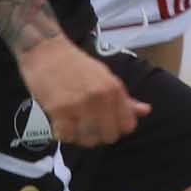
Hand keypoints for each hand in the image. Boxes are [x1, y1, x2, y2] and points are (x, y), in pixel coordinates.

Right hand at [22, 38, 139, 148]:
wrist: (45, 50)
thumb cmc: (75, 64)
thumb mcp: (104, 76)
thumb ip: (124, 98)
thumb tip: (145, 111)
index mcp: (114, 88)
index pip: (127, 126)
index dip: (116, 128)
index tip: (105, 124)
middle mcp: (100, 97)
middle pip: (109, 137)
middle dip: (98, 135)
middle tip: (86, 125)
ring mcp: (80, 104)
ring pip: (88, 140)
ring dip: (80, 137)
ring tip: (73, 125)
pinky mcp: (59, 110)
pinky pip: (67, 137)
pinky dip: (63, 134)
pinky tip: (60, 123)